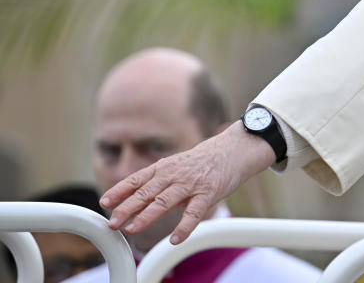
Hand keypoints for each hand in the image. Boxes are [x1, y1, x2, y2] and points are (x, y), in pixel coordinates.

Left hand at [99, 121, 276, 243]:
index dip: (120, 191)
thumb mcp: (177, 168)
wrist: (234, 149)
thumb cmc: (203, 162)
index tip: (104, 203)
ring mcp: (191, 183)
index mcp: (164, 168)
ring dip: (147, 215)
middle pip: (146, 192)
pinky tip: (176, 239)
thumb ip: (159, 185)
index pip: (136, 179)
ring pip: (165, 200)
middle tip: (112, 223)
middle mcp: (174, 175)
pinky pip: (195, 211)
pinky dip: (185, 226)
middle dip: (127, 208)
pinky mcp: (209, 192)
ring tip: (132, 229)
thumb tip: (136, 205)